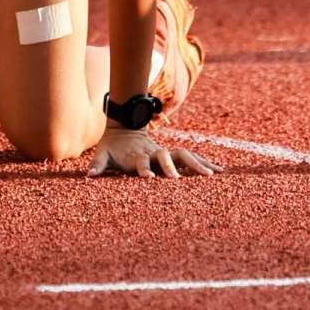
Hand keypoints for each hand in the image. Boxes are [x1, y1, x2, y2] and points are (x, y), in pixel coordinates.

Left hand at [87, 129, 222, 178]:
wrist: (124, 129)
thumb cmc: (112, 147)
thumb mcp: (101, 154)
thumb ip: (97, 165)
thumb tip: (89, 176)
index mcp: (137, 154)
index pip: (141, 161)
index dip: (144, 168)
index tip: (148, 178)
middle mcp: (154, 152)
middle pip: (166, 157)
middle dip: (172, 167)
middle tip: (178, 180)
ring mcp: (165, 152)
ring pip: (184, 155)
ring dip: (197, 164)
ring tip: (212, 175)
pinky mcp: (174, 155)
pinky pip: (192, 158)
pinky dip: (205, 163)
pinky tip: (220, 171)